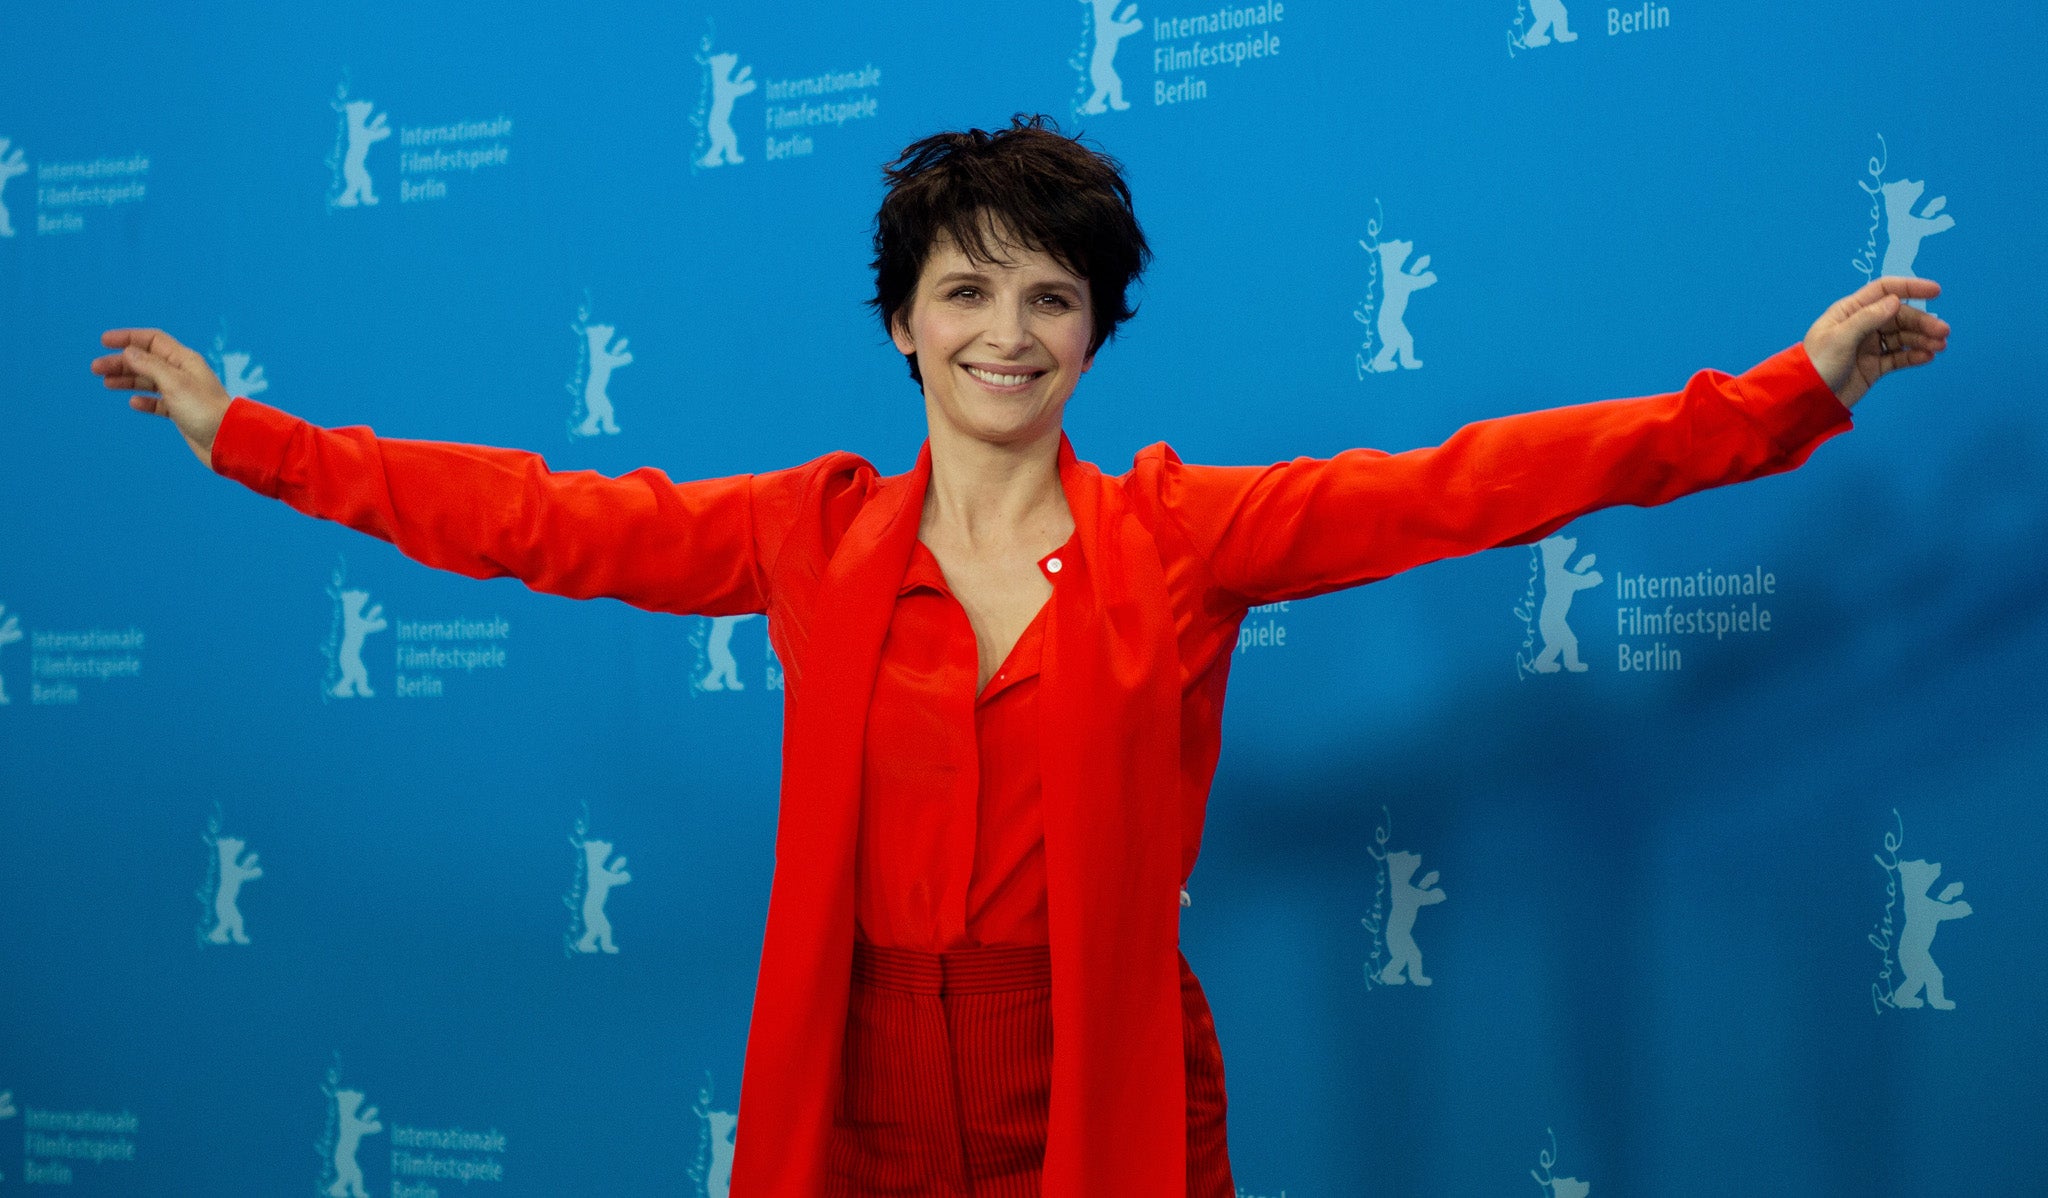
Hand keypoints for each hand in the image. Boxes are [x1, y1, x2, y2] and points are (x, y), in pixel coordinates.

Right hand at [90, 328, 234, 467]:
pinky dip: (145, 401)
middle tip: (95, 369)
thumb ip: (150, 366)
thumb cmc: (205, 410)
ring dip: (127, 380)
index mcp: (184, 360)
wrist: (227, 441)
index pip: (153, 340)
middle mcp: (184, 374)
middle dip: (121, 362)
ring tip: (106, 383)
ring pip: (149, 381)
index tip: (104, 341)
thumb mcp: (174, 383)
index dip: (128, 338)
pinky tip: (134, 403)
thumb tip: (128, 351)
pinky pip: (159, 403)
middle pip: (146, 360)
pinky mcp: (182, 412)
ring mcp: (182, 393)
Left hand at [1802, 277, 1949, 409]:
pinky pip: (1898, 356)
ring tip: (1940, 346)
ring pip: (1902, 337)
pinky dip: (1914, 355)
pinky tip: (1927, 356)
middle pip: (1899, 316)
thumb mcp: (1839, 338)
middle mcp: (1862, 325)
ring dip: (1923, 339)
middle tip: (1943, 332)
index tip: (1935, 291)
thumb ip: (1867, 318)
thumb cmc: (1817, 364)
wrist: (1808, 399)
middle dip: (1922, 322)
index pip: (1884, 291)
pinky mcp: (1874, 366)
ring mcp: (1869, 345)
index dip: (1910, 288)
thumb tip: (1895, 301)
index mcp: (1850, 311)